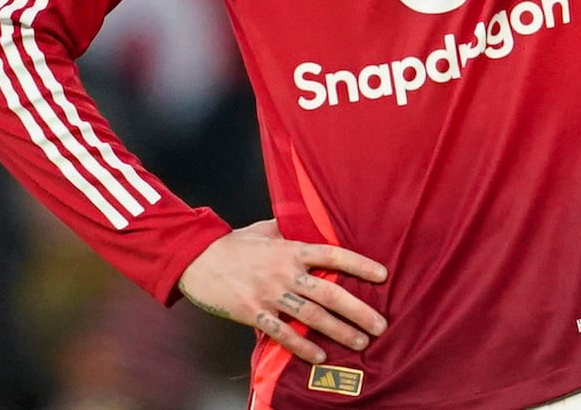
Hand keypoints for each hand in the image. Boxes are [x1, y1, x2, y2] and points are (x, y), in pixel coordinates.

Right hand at [178, 219, 387, 364]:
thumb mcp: (266, 229)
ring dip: (339, 331)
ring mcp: (271, 295)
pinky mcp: (254, 314)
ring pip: (312, 316)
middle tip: (380, 324)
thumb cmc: (234, 243)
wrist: (198, 260)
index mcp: (291, 249)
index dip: (359, 265)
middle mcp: (286, 273)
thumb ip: (291, 229)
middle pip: (330, 292)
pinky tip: (319, 356)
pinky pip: (283, 334)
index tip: (382, 275)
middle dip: (358, 310)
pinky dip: (302, 347)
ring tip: (360, 342)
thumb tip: (311, 225)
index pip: (333, 255)